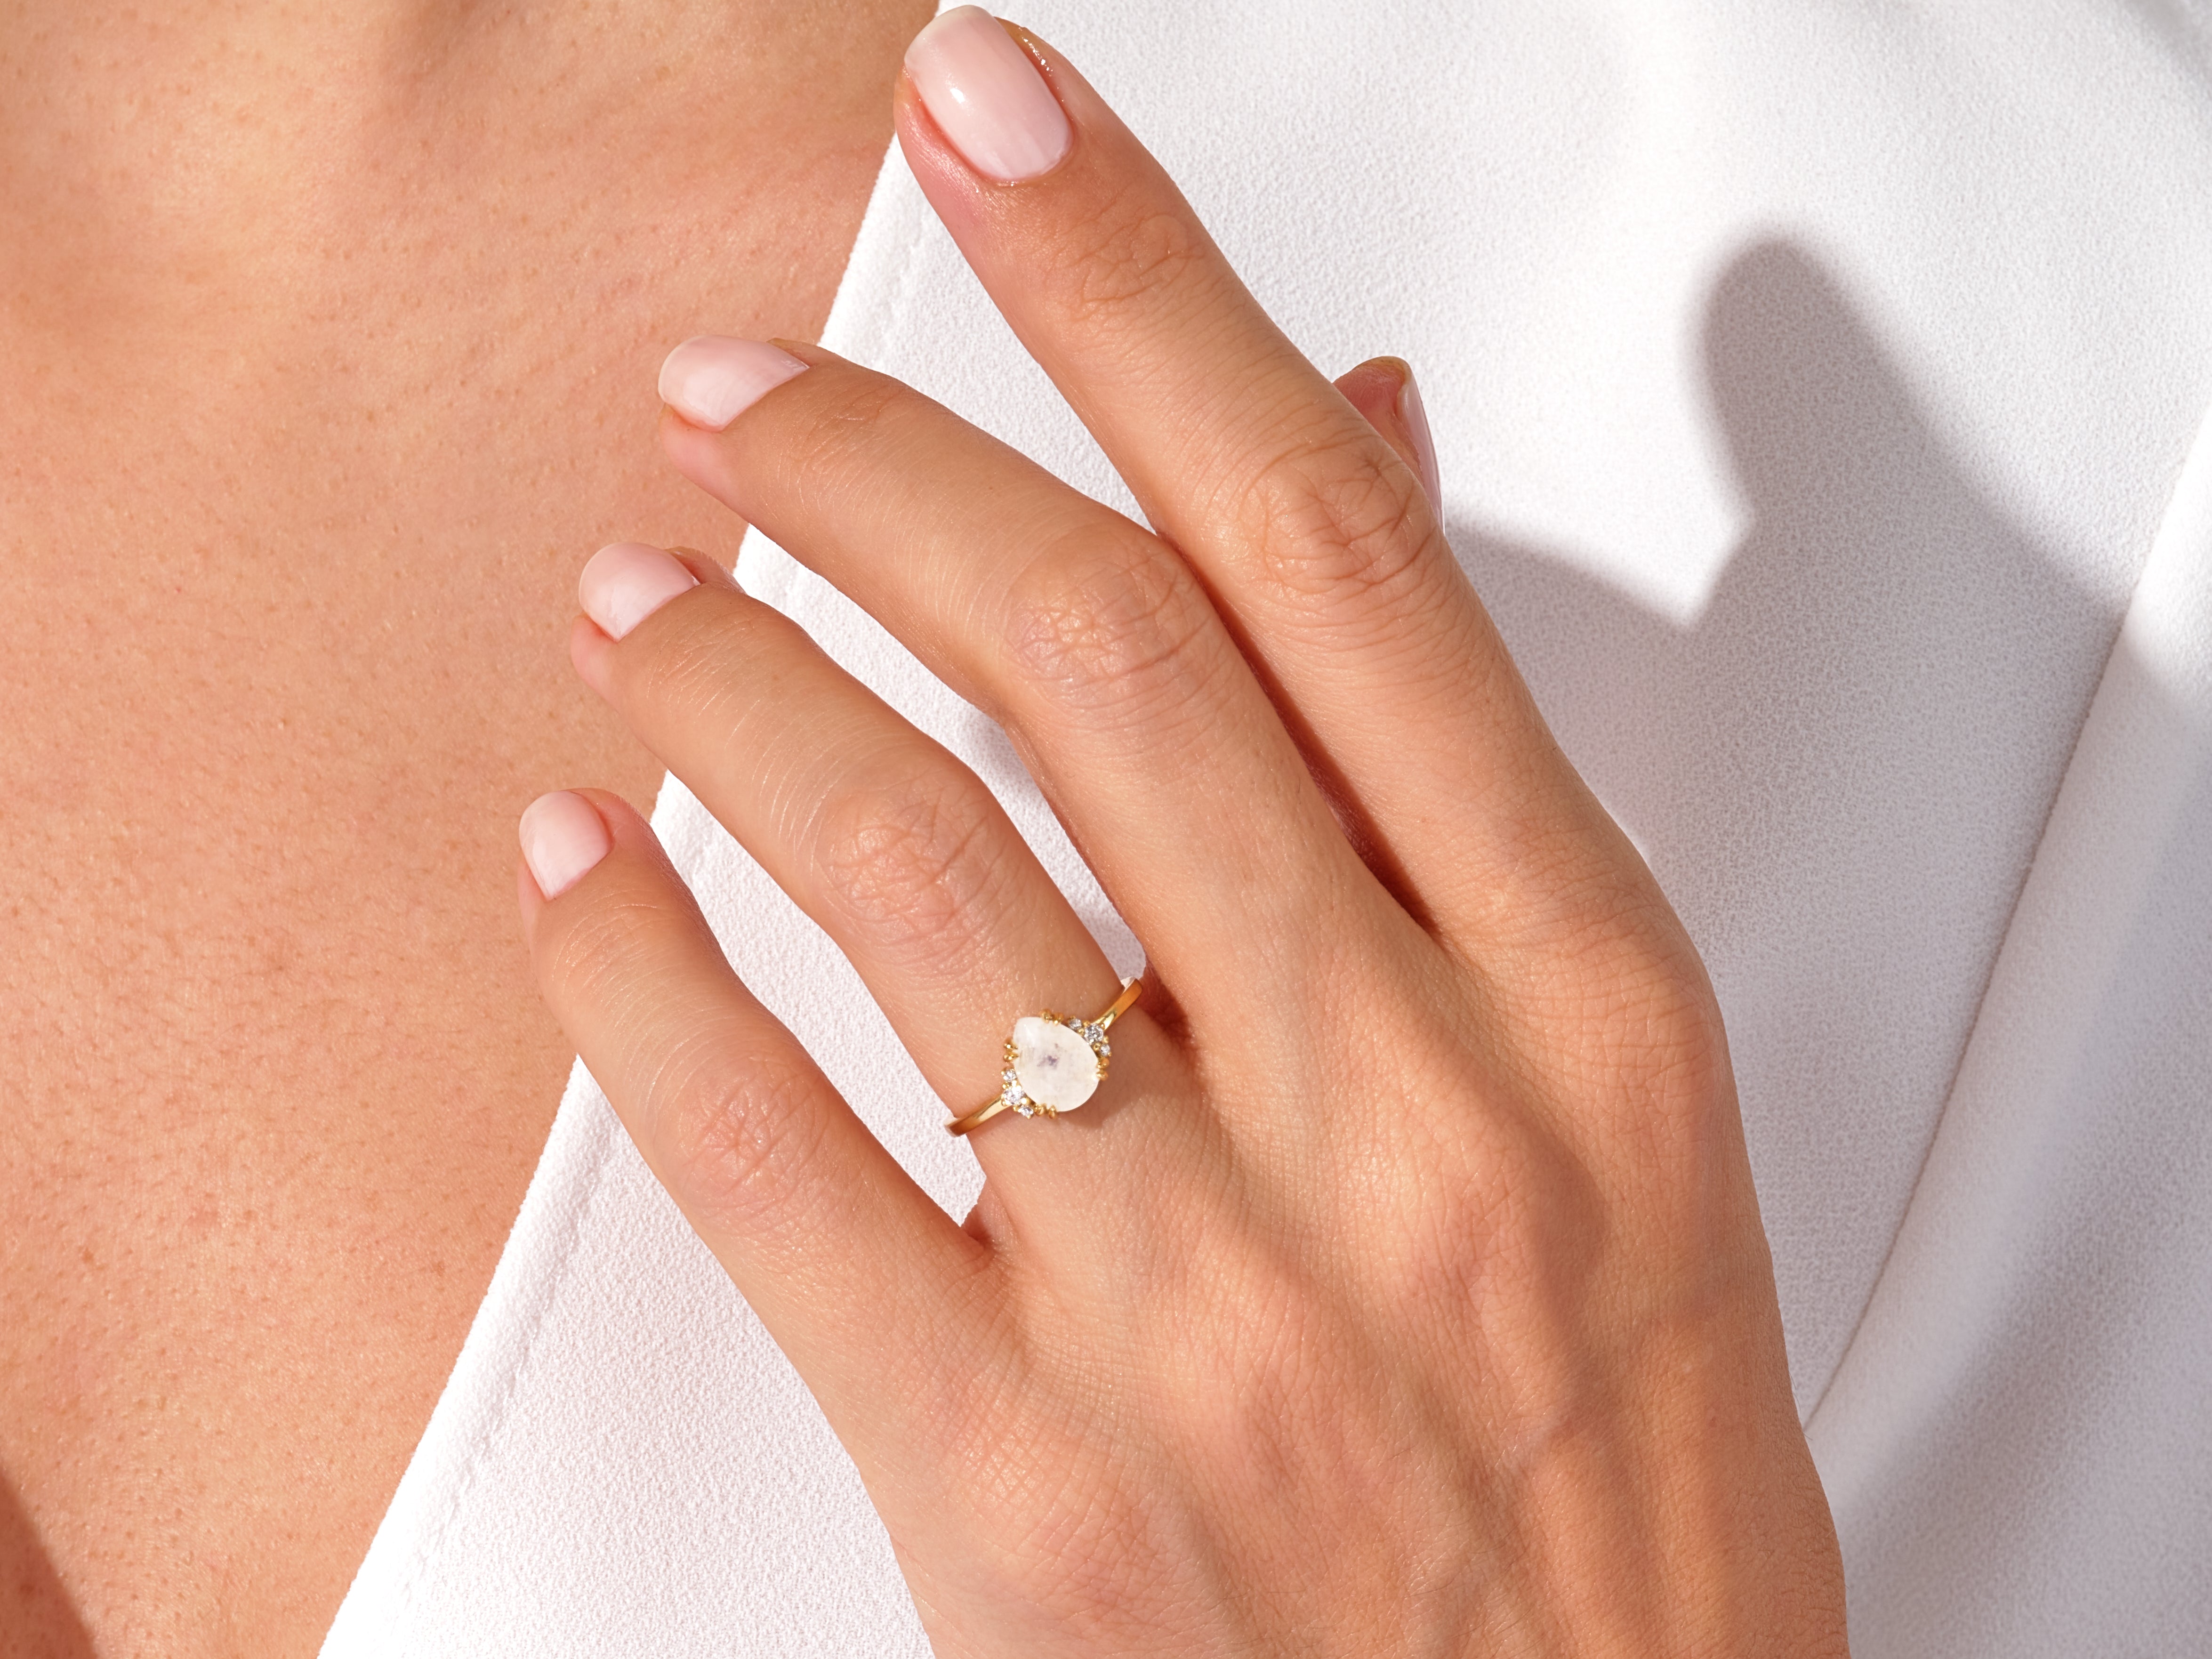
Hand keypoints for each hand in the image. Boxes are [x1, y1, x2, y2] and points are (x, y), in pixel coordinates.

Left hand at [515, 8, 1846, 1653]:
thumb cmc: (1611, 1449)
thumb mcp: (1607, 1088)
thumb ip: (1447, 773)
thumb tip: (1341, 449)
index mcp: (1581, 1002)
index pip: (1332, 556)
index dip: (1145, 296)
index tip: (1000, 131)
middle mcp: (1407, 1119)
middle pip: (1095, 663)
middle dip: (881, 467)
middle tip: (738, 389)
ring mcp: (1213, 1305)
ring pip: (908, 878)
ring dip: (734, 692)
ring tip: (639, 599)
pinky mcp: (1025, 1477)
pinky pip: (779, 1161)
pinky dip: (642, 976)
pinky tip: (580, 863)